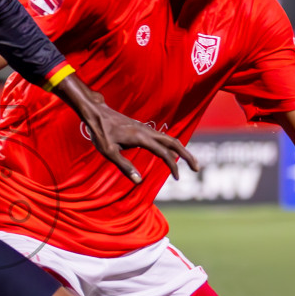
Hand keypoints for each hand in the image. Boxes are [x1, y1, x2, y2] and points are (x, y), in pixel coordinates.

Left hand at [55, 76, 196, 183]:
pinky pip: (163, 137)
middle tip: (197, 168)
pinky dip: (172, 146)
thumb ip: (124, 166)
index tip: (177, 178)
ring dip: (182, 150)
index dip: (172, 165)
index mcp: (141, 137)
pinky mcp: (143, 129)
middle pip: (174, 142)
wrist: (97, 114)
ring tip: (190, 162)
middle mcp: (147, 131)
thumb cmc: (101, 133)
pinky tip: (173, 153)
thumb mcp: (109, 152)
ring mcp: (146, 129)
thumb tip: (139, 181)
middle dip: (187, 155)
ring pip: (170, 139)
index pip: (163, 152)